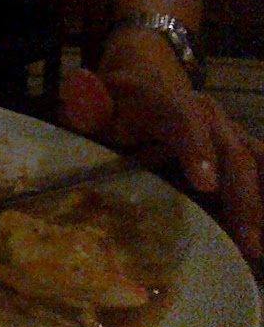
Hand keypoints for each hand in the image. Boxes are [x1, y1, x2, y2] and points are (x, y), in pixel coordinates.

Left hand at [60, 35, 262, 259]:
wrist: (144, 79)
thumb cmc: (116, 102)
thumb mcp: (96, 102)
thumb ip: (88, 104)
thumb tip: (81, 85)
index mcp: (166, 100)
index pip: (184, 119)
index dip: (196, 149)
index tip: (205, 184)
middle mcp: (207, 114)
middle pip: (231, 151)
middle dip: (241, 196)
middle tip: (247, 242)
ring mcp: (228, 131)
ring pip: (255, 161)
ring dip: (260, 201)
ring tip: (259, 247)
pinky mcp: (240, 148)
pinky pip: (261, 169)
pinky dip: (263, 196)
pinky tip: (262, 233)